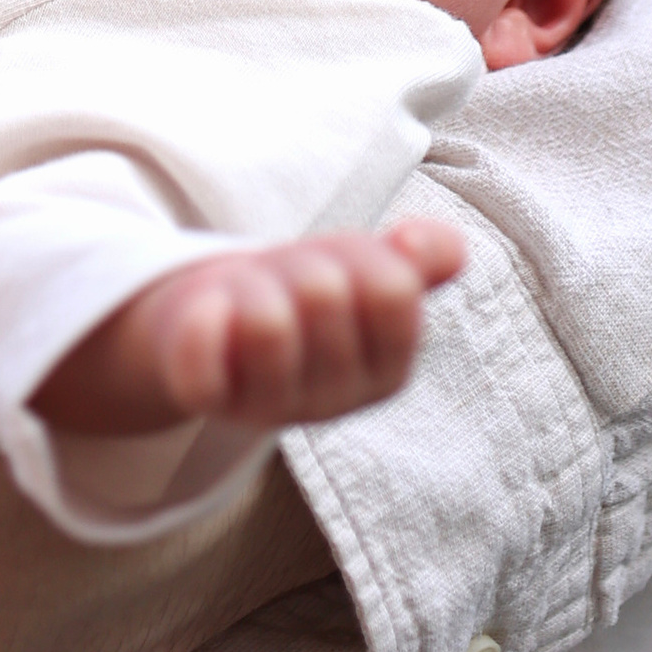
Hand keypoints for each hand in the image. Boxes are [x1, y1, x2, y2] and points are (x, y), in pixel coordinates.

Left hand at [35, 221, 465, 438]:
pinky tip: (207, 310)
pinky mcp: (201, 396)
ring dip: (249, 279)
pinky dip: (203, 327)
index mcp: (384, 373)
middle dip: (300, 261)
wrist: (214, 326)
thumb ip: (413, 264)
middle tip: (284, 276)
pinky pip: (202, 365)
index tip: (337, 260)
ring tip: (242, 294)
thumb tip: (450, 247)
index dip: (360, 254)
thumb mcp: (362, 274)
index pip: (391, 291)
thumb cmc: (299, 295)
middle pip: (323, 290)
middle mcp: (329, 400)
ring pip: (266, 320)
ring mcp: (263, 404)